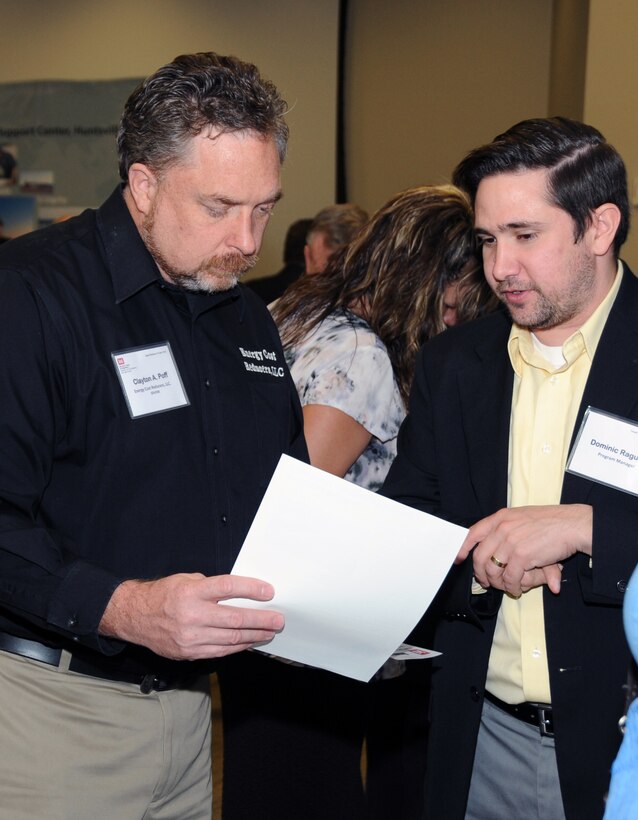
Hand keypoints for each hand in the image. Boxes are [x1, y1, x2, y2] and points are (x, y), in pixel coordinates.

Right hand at [99, 573, 283, 659]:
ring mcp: (190, 637)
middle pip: (234, 619)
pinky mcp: (188, 652)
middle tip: (278, 619)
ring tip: (270, 632)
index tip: (269, 592)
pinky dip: (238, 647)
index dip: (251, 589)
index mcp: (191, 592)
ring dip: (255, 636)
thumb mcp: (186, 579)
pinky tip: (250, 642)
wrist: (135, 617)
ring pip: (231, 639)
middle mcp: (191, 615)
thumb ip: (211, 586)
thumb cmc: (164, 595)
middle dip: (261, 620)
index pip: (228, 588)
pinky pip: (220, 651)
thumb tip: (240, 592)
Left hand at [456, 504, 592, 596]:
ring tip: (508, 586)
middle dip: (481, 574)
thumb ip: (509, 535)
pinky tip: (518, 588)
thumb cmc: (552, 523)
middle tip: (488, 582)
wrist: (572, 525)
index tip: (459, 559)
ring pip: (493, 570)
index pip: (473, 533)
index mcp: (501, 517)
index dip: (464, 548)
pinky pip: (509, 578)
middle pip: (479, 557)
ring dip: (499, 583)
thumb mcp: (524, 520)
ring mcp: (510, 542)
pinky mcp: (521, 556)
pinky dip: (512, 586)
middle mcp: (502, 528)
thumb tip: (495, 555)